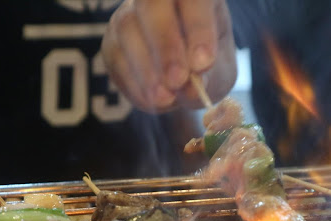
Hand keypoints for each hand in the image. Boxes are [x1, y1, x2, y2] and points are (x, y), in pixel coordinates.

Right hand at [102, 0, 236, 111]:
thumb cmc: (206, 68)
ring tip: (165, 99)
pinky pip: (114, 56)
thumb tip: (190, 88)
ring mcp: (129, 15)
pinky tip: (153, 101)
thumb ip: (210, 77)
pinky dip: (133, 83)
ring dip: (146, 68)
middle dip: (165, 44)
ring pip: (126, 27)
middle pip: (151, 3)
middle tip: (177, 81)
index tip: (203, 63)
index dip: (198, 27)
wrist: (182, 81)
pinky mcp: (112, 42)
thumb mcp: (219, 73)